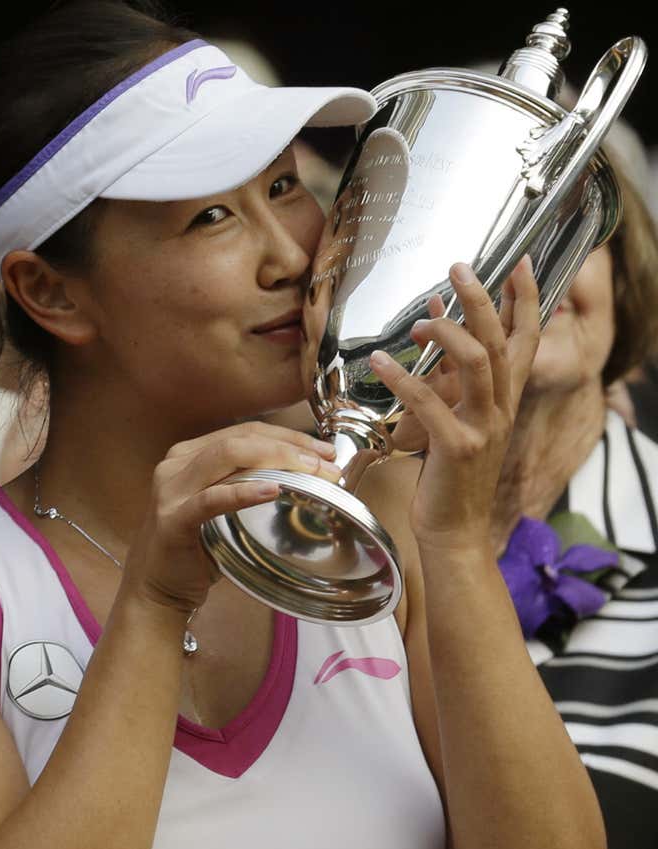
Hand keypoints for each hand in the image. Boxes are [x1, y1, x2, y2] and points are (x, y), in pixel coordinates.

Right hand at [124, 422, 342, 610]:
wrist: (155, 589)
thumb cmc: (194, 549)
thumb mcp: (221, 508)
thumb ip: (245, 486)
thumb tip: (303, 475)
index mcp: (187, 456)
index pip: (244, 432)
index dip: (288, 436)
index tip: (325, 452)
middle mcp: (175, 465)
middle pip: (240, 439)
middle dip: (290, 446)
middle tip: (328, 463)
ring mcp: (170, 490)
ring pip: (227, 457)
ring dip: (277, 461)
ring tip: (313, 474)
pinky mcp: (173, 520)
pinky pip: (212, 499)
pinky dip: (245, 492)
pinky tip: (273, 490)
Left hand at [369, 259, 540, 545]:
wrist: (453, 529)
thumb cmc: (449, 471)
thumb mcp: (453, 413)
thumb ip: (447, 370)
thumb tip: (432, 319)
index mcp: (505, 399)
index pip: (525, 339)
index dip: (525, 299)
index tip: (518, 262)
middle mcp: (502, 408)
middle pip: (499, 341)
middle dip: (482, 300)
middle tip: (460, 267)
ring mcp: (483, 428)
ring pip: (476, 364)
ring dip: (447, 333)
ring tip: (419, 319)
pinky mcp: (457, 448)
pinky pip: (430, 403)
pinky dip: (403, 379)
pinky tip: (379, 361)